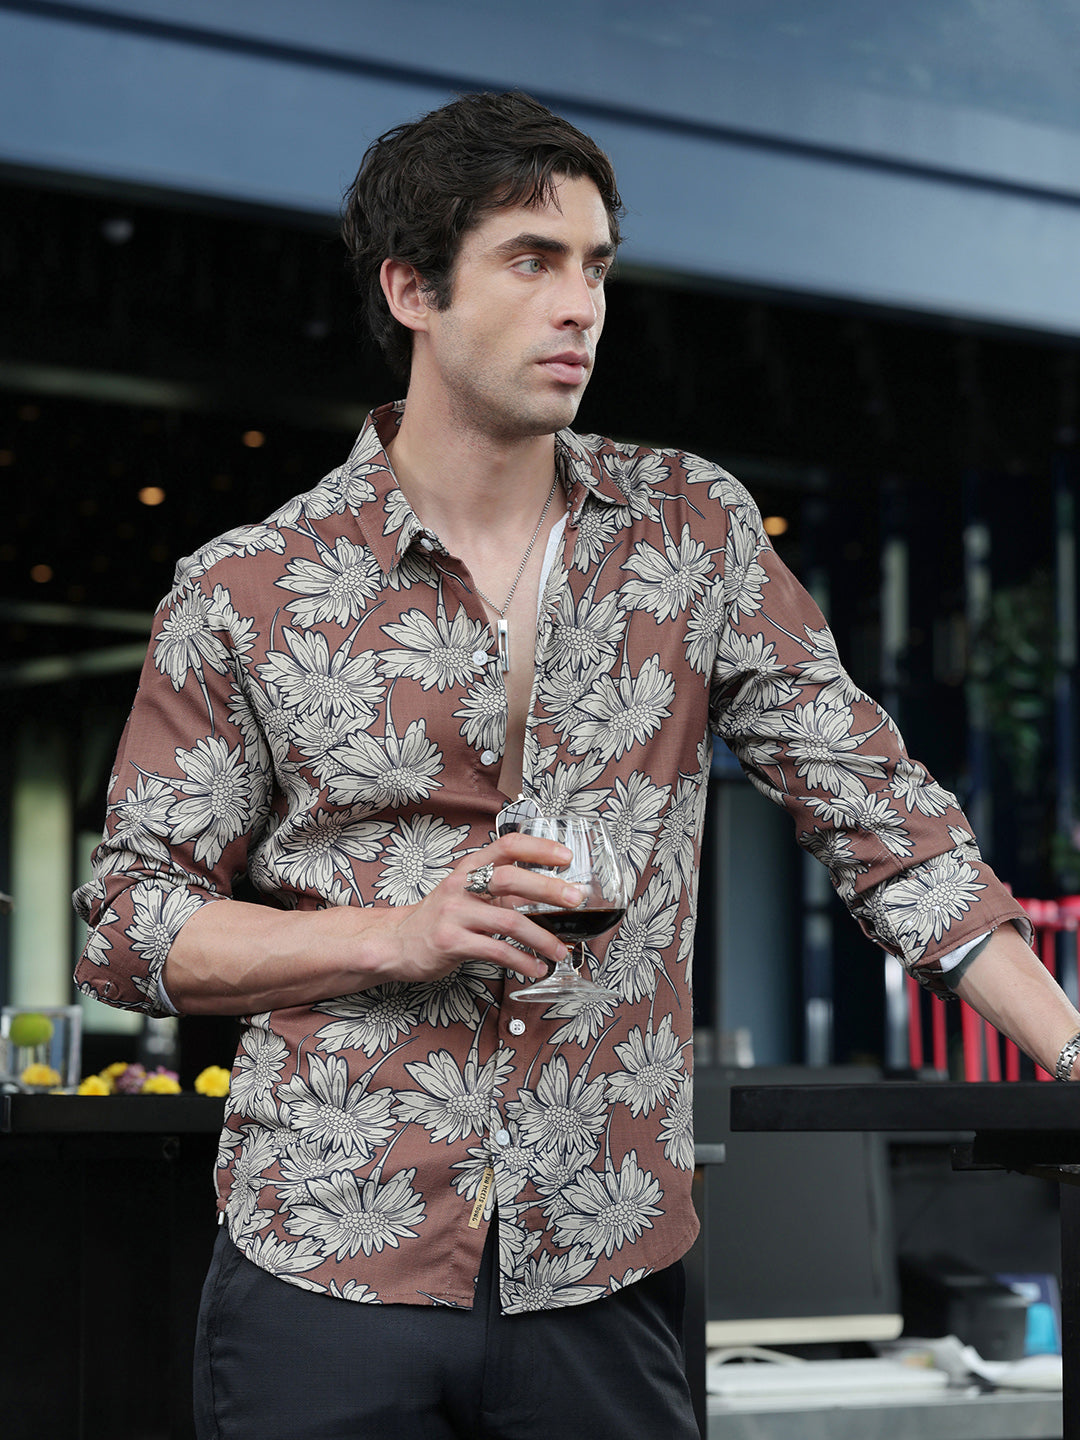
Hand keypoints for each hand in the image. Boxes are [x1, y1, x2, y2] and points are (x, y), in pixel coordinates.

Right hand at [376, 831, 583, 984]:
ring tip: (561, 950)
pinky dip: (522, 961)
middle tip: (576, 899)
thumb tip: (550, 895)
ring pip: (508, 920)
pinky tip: (536, 967)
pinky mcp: (451, 942)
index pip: (507, 845)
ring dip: (542, 938)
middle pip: (511, 878)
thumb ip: (502, 891)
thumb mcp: (468, 893)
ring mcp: (454, 913)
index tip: (566, 856)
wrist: (397, 942)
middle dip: (548, 888)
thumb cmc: (441, 918)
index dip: (539, 847)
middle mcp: (462, 885)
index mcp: (470, 868)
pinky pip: (496, 950)